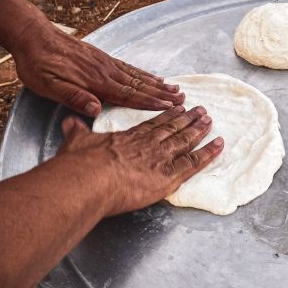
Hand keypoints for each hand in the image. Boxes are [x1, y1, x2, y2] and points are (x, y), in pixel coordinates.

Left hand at [12, 19, 183, 116]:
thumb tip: (95, 109)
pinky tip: (153, 76)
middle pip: (139, 85)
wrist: (33, 36)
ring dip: (157, 84)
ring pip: (137, 75)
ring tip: (175, 88)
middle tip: (182, 99)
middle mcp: (105, 71)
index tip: (168, 108)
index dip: (149, 102)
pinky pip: (128, 67)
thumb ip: (73, 97)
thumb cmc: (38, 64)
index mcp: (94, 81)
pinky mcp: (102, 57)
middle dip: (162, 94)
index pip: (128, 94)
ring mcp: (105, 62)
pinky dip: (144, 73)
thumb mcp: (48, 85)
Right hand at [58, 105, 223, 214]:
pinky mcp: (169, 176)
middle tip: (201, 111)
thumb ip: (76, 131)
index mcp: (129, 137)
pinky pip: (194, 163)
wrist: (90, 179)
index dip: (167, 116)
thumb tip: (69, 121)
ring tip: (210, 121)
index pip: (153, 124)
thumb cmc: (81, 165)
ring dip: (199, 130)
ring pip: (185, 141)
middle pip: (173, 129)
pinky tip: (219, 145)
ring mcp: (161, 158)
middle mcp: (148, 144)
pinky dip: (208, 154)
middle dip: (188, 119)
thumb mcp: (76, 141)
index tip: (177, 108)